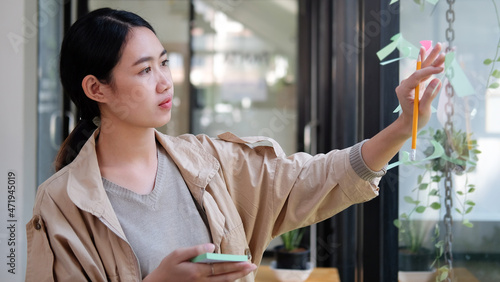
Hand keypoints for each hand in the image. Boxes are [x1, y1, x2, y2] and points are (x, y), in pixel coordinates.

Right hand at [143, 243, 256, 281]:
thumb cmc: (167, 267)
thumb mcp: (177, 254)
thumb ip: (195, 250)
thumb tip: (211, 246)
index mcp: (197, 271)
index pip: (220, 266)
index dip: (234, 263)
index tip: (246, 260)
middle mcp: (201, 280)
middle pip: (225, 276)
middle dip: (240, 270)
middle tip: (253, 266)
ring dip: (236, 277)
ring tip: (247, 271)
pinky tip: (233, 277)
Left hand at [361, 43, 445, 170]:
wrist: (409, 123)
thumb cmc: (416, 119)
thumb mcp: (423, 109)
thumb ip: (429, 95)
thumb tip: (438, 80)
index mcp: (404, 90)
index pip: (417, 77)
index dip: (429, 71)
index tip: (441, 69)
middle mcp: (405, 84)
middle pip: (419, 69)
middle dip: (430, 57)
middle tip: (439, 46)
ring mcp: (410, 83)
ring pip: (422, 69)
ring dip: (432, 59)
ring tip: (440, 47)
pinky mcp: (416, 84)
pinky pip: (424, 73)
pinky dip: (431, 65)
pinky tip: (433, 55)